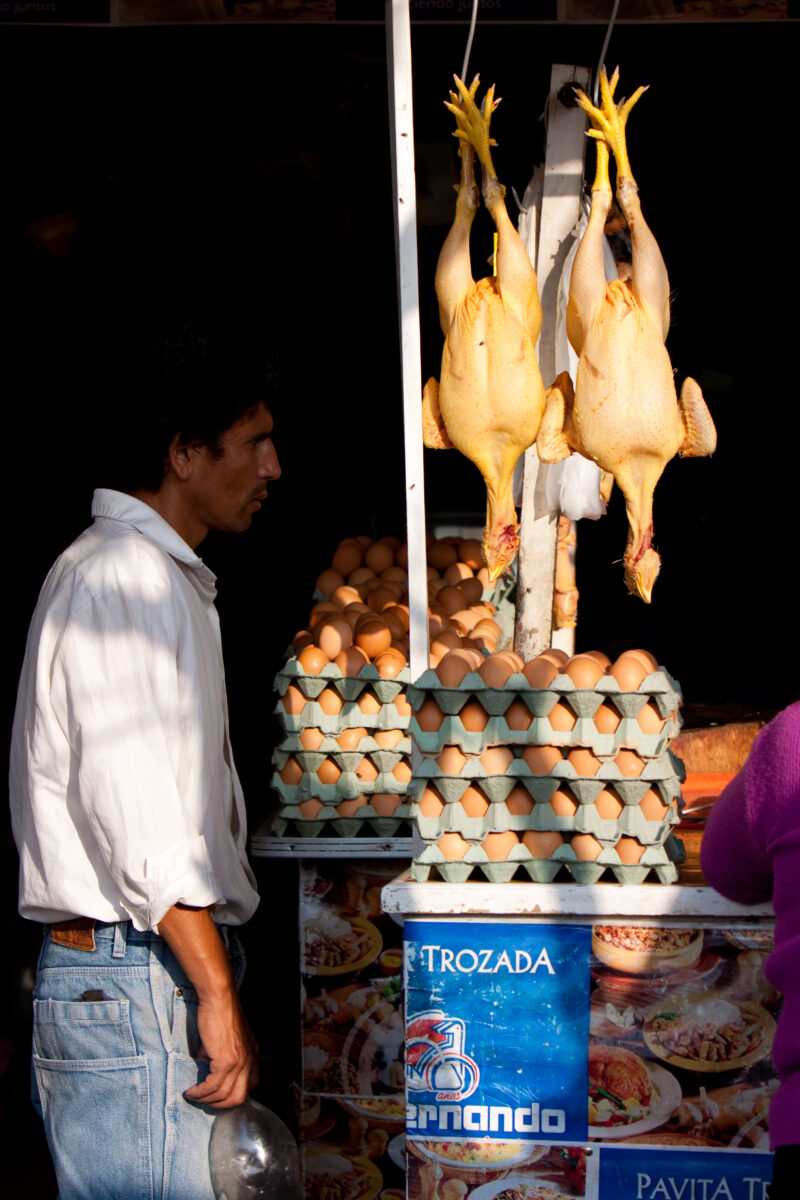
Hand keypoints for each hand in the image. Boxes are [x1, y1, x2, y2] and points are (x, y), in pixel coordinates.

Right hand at [157, 904, 259, 1108]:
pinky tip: (192, 1091)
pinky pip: (214, 1086)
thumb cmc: (219, 1013)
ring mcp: (240, 1062)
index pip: (250, 1085)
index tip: (217, 1096)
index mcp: (252, 1054)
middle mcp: (250, 1060)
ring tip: (194, 1096)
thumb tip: (206, 1066)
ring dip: (207, 1100)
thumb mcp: (225, 1038)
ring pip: (225, 1095)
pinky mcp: (227, 1060)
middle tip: (205, 1101)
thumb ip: (220, 1055)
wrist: (219, 997)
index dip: (233, 1095)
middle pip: (238, 1097)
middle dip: (220, 1105)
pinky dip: (201, 1093)